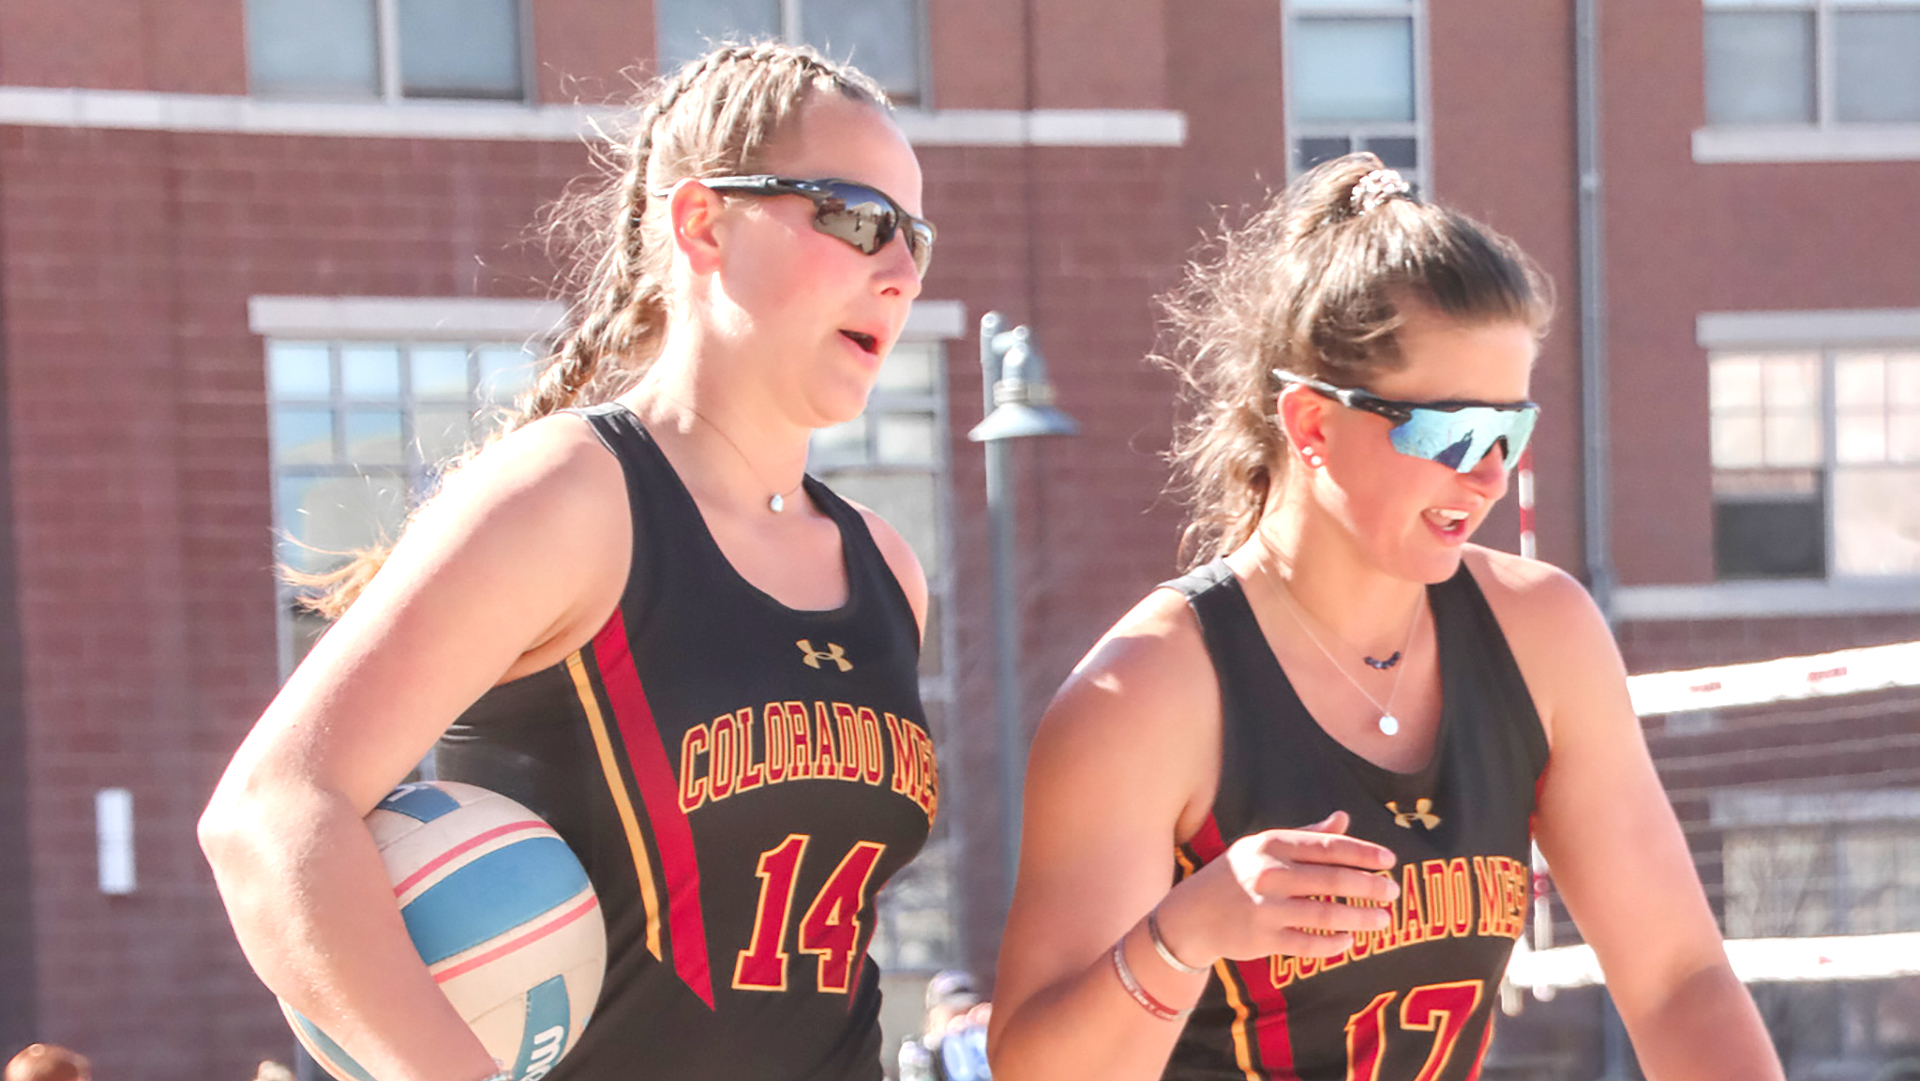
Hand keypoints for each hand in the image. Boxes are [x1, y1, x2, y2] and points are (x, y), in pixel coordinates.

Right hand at [1159, 811, 1398, 963]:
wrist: (1191, 915)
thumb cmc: (1236, 875)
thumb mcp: (1263, 848)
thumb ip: (1306, 836)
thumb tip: (1343, 818)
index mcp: (1271, 845)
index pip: (1326, 846)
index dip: (1362, 852)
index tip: (1389, 860)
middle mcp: (1268, 873)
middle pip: (1331, 879)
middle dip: (1369, 886)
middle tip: (1393, 892)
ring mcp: (1264, 908)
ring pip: (1324, 913)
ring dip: (1360, 917)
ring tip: (1383, 920)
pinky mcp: (1261, 939)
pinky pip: (1307, 943)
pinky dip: (1333, 943)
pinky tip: (1349, 941)